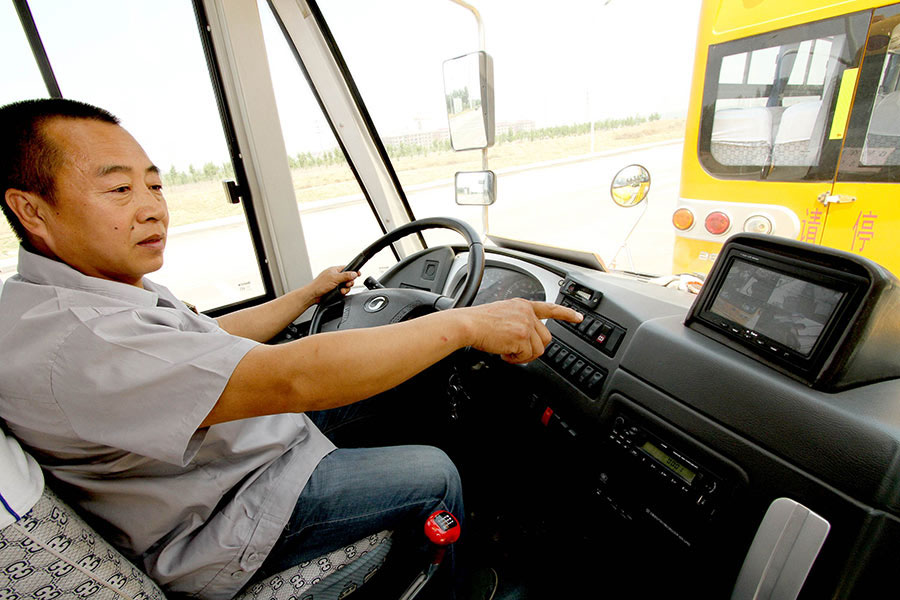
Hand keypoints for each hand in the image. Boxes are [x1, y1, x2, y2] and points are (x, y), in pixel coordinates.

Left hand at [309, 266, 358, 303]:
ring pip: (346, 285)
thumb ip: (345, 275)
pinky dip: (343, 292)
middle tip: (346, 284)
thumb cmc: (320, 285)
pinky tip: (340, 293)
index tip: (358, 274)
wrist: (313, 295)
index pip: (347, 268)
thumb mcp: (334, 278)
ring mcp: (335, 283)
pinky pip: (343, 290)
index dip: (353, 271)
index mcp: (335, 270)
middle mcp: (336, 276)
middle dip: (349, 282)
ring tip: (341, 290)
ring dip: (346, 288)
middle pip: (349, 278)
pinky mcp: (335, 290)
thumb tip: (354, 273)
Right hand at [463, 299, 582, 363]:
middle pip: (545, 338)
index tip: (578, 318)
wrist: (468, 324)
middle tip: (517, 351)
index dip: (566, 313)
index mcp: (522, 305)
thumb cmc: (478, 321)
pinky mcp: (522, 336)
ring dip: (523, 355)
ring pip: (538, 349)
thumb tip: (525, 339)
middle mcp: (527, 312)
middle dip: (533, 348)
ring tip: (508, 352)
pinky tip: (504, 353)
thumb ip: (518, 321)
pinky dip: (516, 359)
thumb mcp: (503, 313)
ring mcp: (526, 324)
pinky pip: (527, 355)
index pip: (549, 308)